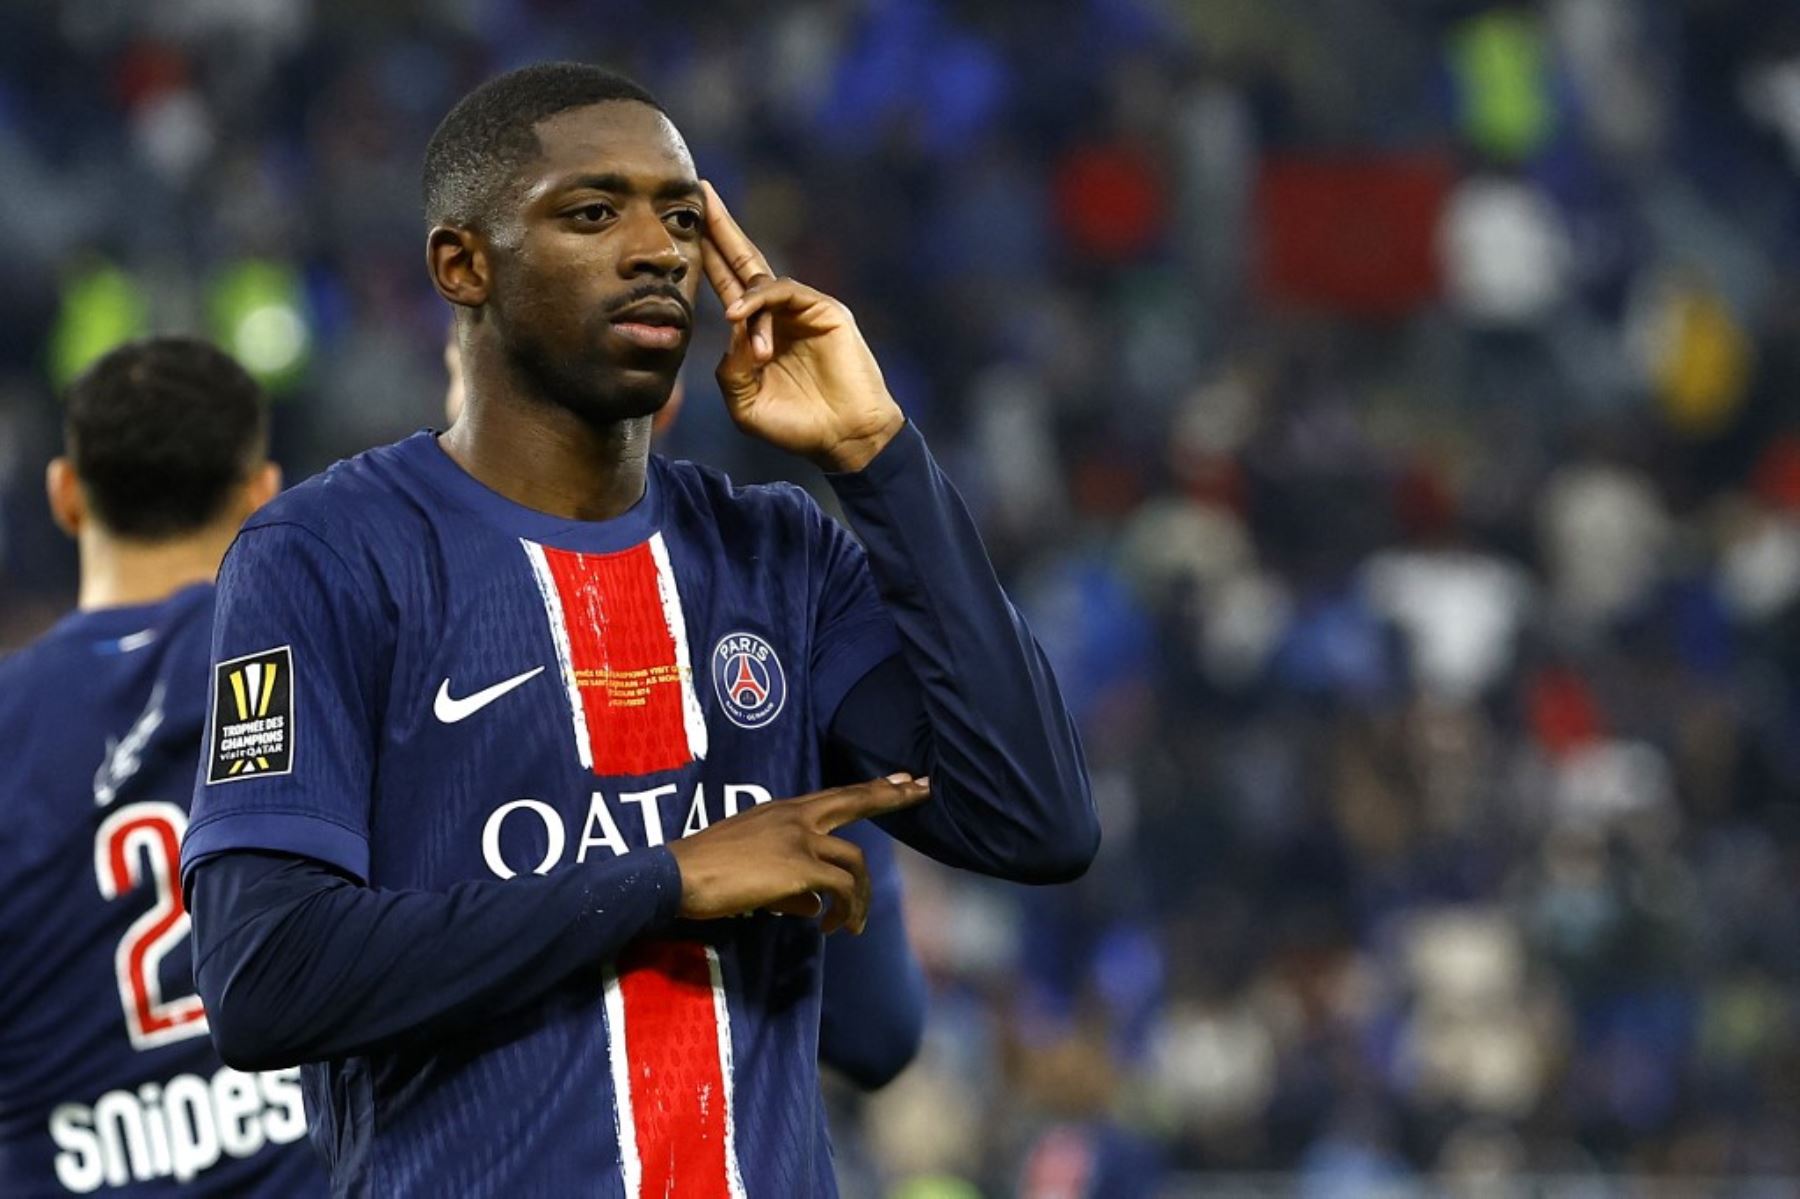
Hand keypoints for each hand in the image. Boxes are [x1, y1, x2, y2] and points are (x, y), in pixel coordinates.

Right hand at [665, 774, 929, 933]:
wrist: (677, 875)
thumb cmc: (704, 873)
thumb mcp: (751, 870)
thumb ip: (789, 886)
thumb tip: (814, 909)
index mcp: (782, 811)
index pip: (835, 794)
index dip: (872, 788)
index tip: (900, 779)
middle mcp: (796, 817)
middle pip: (855, 800)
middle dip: (893, 795)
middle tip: (924, 788)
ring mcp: (800, 838)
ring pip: (855, 863)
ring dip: (861, 899)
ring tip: (852, 927)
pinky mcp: (799, 867)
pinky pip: (841, 889)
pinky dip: (844, 911)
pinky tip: (832, 928)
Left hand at [700, 180, 905, 471]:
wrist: (845, 438)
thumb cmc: (797, 426)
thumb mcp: (746, 405)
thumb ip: (730, 370)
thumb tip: (731, 330)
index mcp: (756, 330)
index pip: (727, 282)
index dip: (707, 254)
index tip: (682, 226)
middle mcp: (778, 312)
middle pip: (744, 259)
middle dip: (720, 226)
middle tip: (699, 190)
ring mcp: (803, 309)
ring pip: (761, 282)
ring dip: (742, 303)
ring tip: (734, 321)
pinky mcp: (824, 310)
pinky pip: (784, 292)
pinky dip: (759, 300)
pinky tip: (739, 314)